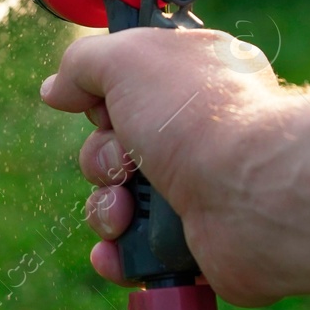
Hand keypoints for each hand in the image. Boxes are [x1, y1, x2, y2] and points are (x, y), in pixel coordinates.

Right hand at [40, 26, 309, 305]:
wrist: (254, 196)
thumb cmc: (198, 116)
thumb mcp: (129, 58)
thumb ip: (84, 62)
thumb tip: (56, 87)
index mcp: (194, 75)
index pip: (131, 80)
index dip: (105, 91)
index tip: (103, 98)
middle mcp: (197, 130)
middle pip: (113, 143)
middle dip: (101, 154)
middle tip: (125, 156)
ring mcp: (197, 188)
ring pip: (116, 199)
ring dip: (106, 206)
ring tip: (125, 208)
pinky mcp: (191, 242)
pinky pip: (132, 250)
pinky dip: (117, 252)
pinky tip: (119, 248)